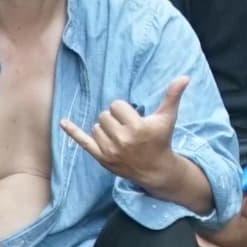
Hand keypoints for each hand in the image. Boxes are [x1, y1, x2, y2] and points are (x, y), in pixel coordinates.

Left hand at [59, 71, 194, 194]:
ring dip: (106, 128)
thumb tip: (184, 77)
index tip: (134, 120)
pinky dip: (73, 132)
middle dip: (115, 119)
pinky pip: (83, 142)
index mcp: (137, 128)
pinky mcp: (101, 158)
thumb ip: (173, 96)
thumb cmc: (161, 139)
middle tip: (128, 129)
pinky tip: (62, 122)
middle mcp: (122, 140)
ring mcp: (110, 151)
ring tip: (120, 137)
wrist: (155, 169)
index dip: (124, 110)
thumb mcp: (167, 117)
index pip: (116, 106)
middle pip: (105, 115)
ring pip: (96, 126)